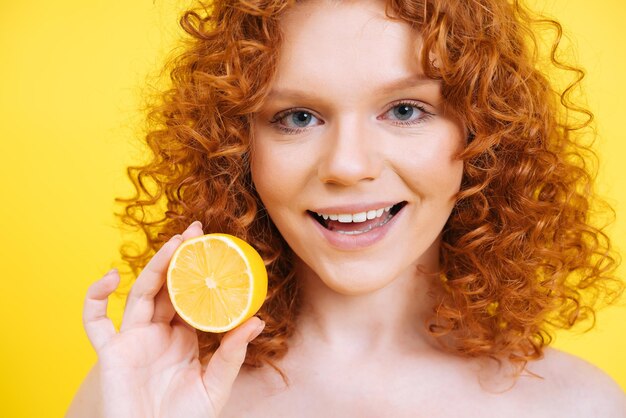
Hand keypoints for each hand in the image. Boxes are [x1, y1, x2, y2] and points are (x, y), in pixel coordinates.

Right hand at [83, 221, 264, 417]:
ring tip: (176, 243)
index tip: (216, 247)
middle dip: (179, 257)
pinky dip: (94, 297)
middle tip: (196, 230)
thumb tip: (258, 320)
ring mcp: (132, 340)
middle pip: (166, 286)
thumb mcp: (215, 386)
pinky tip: (110, 276)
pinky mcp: (110, 353)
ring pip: (140, 293)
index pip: (190, 296)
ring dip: (154, 266)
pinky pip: (94, 321)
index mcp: (183, 339)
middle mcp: (157, 334)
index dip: (200, 273)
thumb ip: (232, 354)